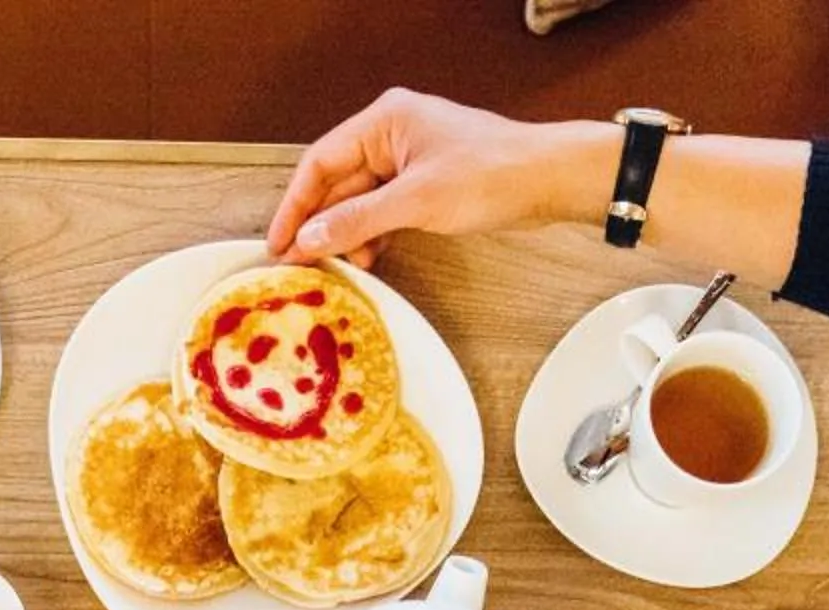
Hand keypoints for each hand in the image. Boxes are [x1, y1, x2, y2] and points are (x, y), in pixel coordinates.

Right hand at [267, 91, 612, 267]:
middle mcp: (391, 135)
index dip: (295, 206)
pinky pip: (384, 210)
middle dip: (320, 224)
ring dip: (347, 235)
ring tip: (336, 268)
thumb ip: (358, 220)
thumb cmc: (492, 175)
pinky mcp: (426, 184)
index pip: (320, 163)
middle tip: (298, 265)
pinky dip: (373, 235)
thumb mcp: (417, 201)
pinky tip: (368, 260)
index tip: (278, 244)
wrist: (550, 180)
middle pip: (337, 183)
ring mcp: (409, 160)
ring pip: (360, 201)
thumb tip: (310, 240)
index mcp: (384, 122)